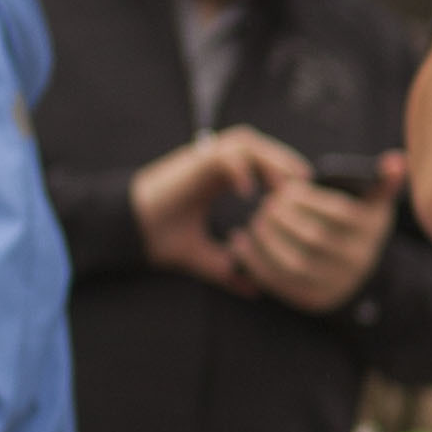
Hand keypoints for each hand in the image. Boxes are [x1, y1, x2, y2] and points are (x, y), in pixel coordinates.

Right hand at [131, 126, 308, 284]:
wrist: (128, 229)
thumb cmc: (159, 238)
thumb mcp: (203, 257)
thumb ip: (228, 268)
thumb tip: (255, 289)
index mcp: (218, 179)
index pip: (260, 162)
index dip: (281, 174)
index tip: (301, 201)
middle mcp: (213, 164)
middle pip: (260, 147)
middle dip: (284, 163)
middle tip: (304, 190)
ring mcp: (202, 160)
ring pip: (247, 142)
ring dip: (269, 160)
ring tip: (282, 188)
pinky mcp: (192, 163)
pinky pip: (225, 155)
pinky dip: (241, 169)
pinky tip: (247, 193)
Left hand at [233, 149, 402, 314]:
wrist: (358, 276)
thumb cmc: (357, 226)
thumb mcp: (374, 204)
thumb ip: (382, 181)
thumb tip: (397, 160)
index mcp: (372, 232)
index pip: (339, 213)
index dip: (307, 198)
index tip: (285, 188)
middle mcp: (358, 261)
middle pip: (315, 238)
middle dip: (283, 217)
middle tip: (267, 204)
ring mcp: (336, 284)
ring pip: (294, 262)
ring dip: (267, 239)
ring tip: (256, 221)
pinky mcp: (313, 299)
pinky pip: (279, 282)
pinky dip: (255, 261)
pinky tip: (241, 242)